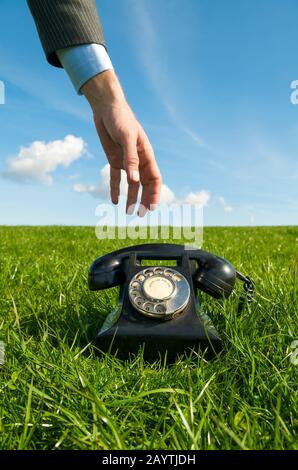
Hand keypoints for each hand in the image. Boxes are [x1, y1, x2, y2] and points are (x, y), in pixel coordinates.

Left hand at [81, 70, 161, 215]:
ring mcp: (126, 161)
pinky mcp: (114, 159)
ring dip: (131, 198)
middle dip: (144, 200)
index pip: (155, 178)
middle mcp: (138, 160)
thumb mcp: (126, 137)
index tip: (153, 208)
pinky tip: (114, 201)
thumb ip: (131, 159)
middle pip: (144, 184)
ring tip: (128, 212)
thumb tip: (135, 181)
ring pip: (131, 184)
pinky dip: (116, 189)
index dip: (155, 193)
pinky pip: (116, 178)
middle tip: (141, 215)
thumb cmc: (120, 118)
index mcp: (146, 154)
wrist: (106, 107)